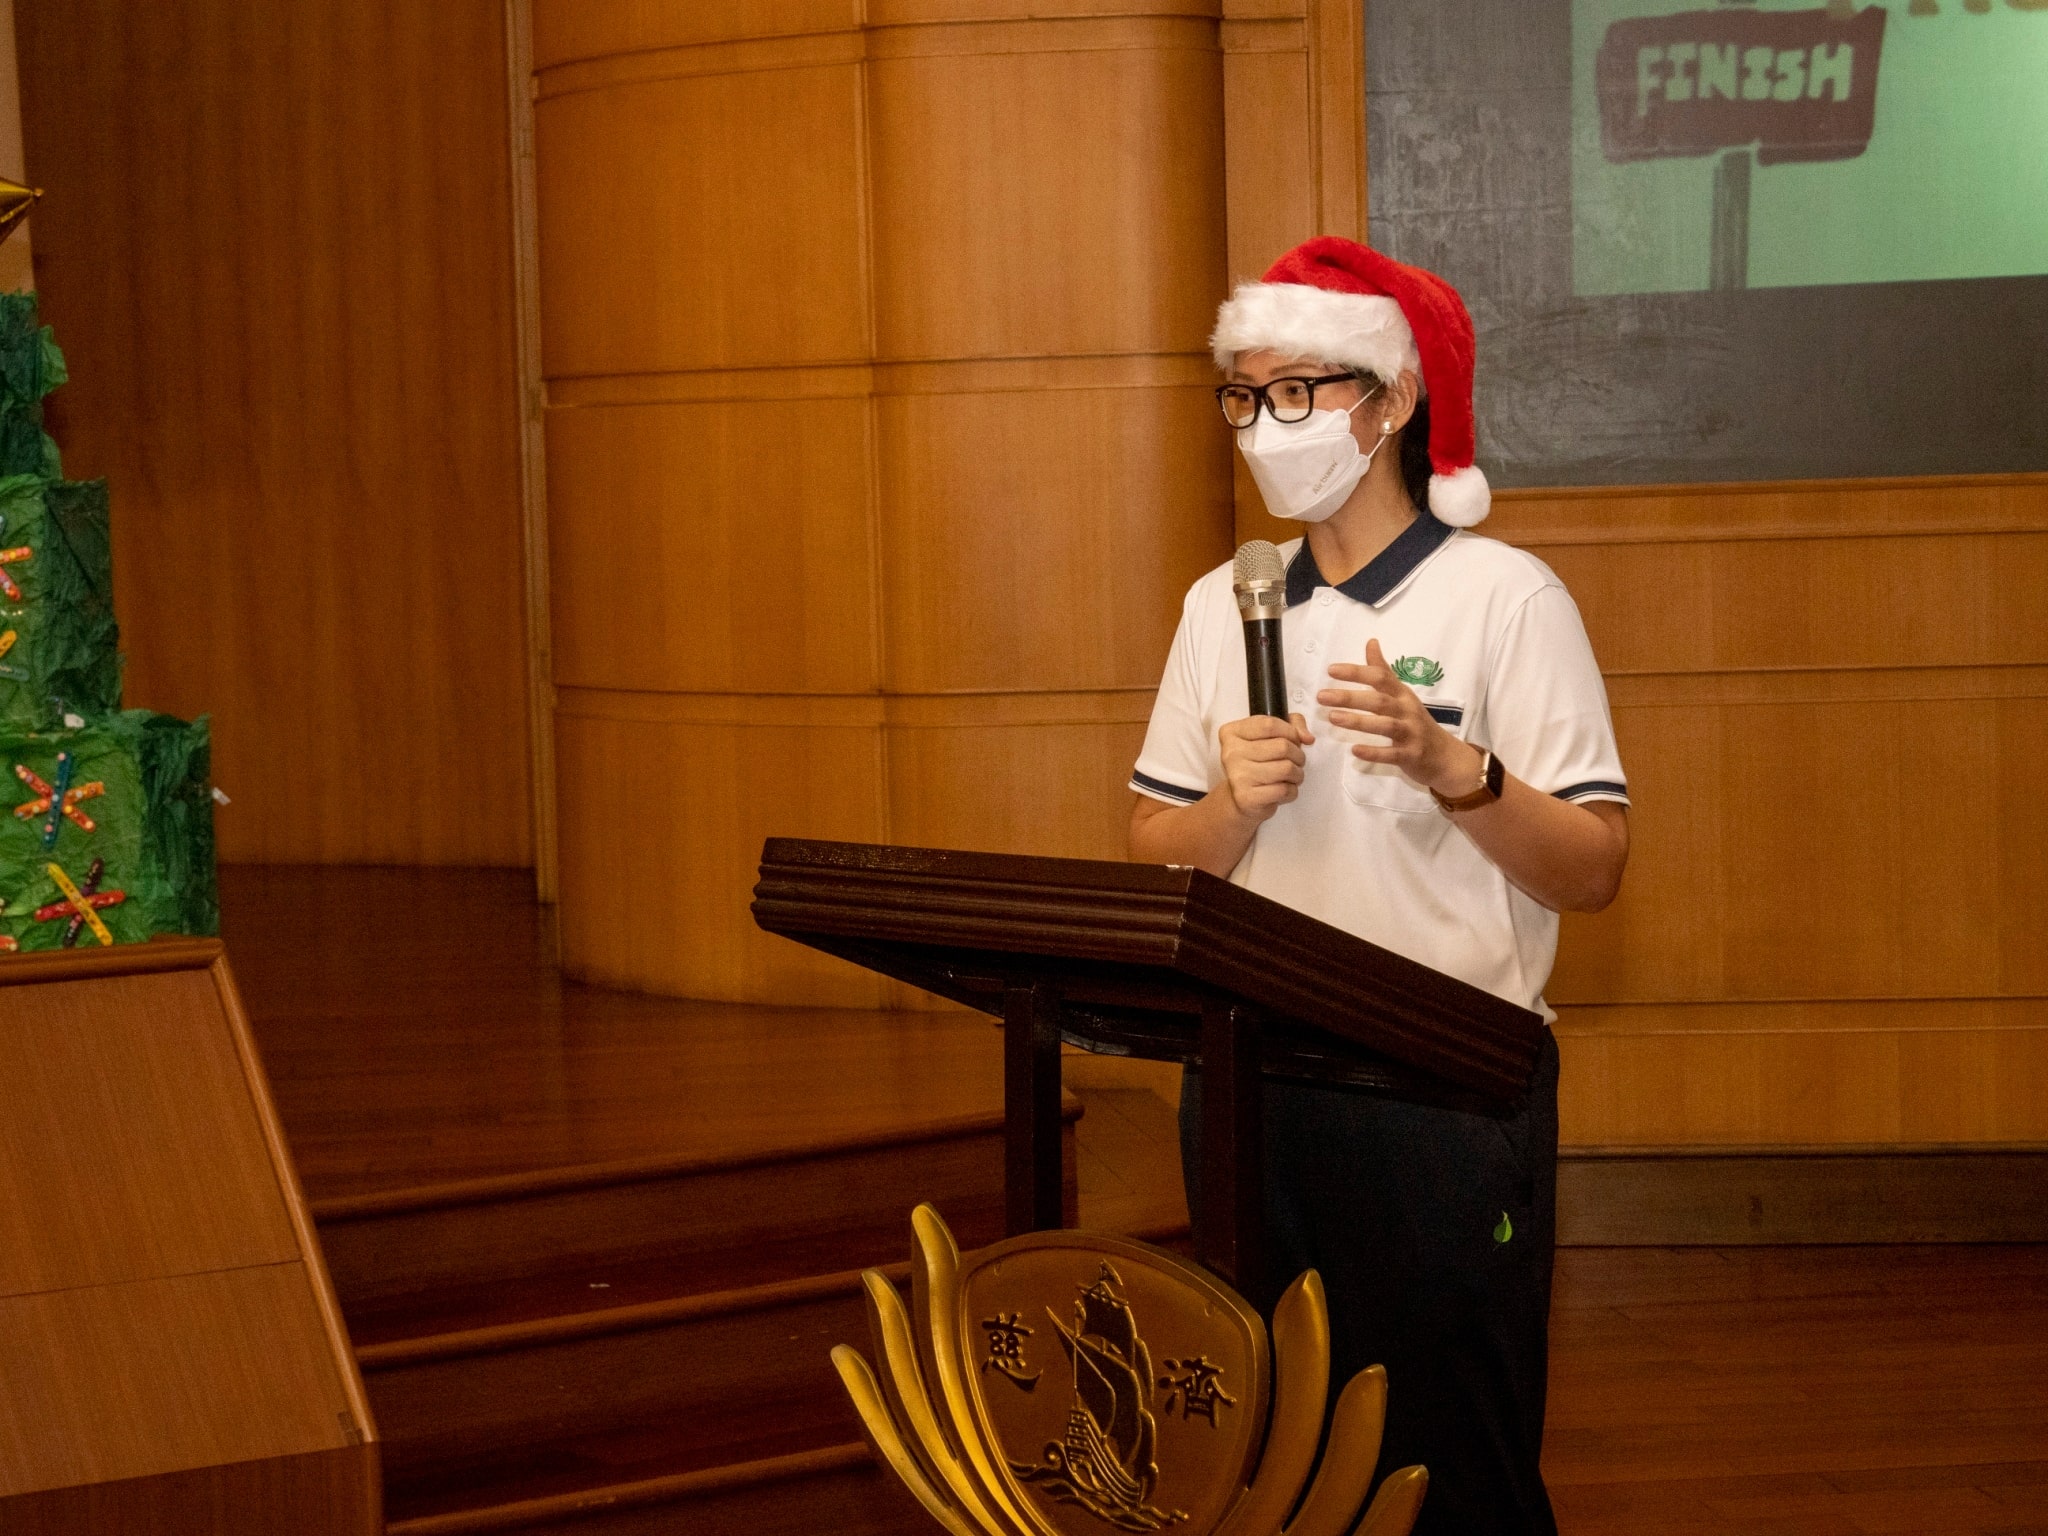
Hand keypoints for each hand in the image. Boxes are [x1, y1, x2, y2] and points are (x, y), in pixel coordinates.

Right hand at [1218, 713, 1314, 821]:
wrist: (1240, 797)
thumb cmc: (1257, 762)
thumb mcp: (1271, 734)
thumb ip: (1293, 724)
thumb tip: (1307, 737)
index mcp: (1232, 732)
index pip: (1270, 724)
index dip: (1291, 732)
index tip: (1294, 740)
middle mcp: (1231, 752)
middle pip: (1282, 746)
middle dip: (1298, 755)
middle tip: (1295, 762)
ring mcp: (1237, 775)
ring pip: (1286, 769)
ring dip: (1297, 774)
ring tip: (1291, 776)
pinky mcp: (1246, 797)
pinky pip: (1284, 790)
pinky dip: (1292, 791)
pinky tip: (1284, 789)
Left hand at [1318, 638, 1482, 796]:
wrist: (1445, 755)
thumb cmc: (1416, 722)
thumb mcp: (1402, 694)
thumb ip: (1383, 671)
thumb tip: (1371, 642)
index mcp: (1403, 694)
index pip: (1380, 677)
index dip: (1357, 672)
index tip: (1331, 670)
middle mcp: (1408, 710)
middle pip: (1379, 700)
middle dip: (1350, 697)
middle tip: (1322, 696)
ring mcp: (1411, 733)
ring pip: (1385, 725)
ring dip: (1358, 721)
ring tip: (1333, 718)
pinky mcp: (1411, 755)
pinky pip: (1392, 754)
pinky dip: (1374, 752)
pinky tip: (1354, 750)